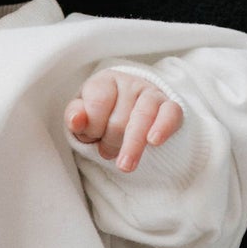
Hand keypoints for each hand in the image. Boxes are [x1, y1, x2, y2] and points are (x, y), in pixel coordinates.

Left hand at [65, 68, 182, 171]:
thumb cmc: (103, 114)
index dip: (92, 127)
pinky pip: (170, 114)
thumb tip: (76, 121)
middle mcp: (130, 83)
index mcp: (105, 81)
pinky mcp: (170, 107)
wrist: (132, 109)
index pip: (97, 103)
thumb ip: (76, 116)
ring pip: (142, 118)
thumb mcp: (83, 114)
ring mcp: (152, 94)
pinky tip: (154, 141)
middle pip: (119, 118)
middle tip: (106, 150)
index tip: (92, 136)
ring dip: (132, 145)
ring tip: (124, 166)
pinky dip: (162, 127)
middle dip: (110, 141)